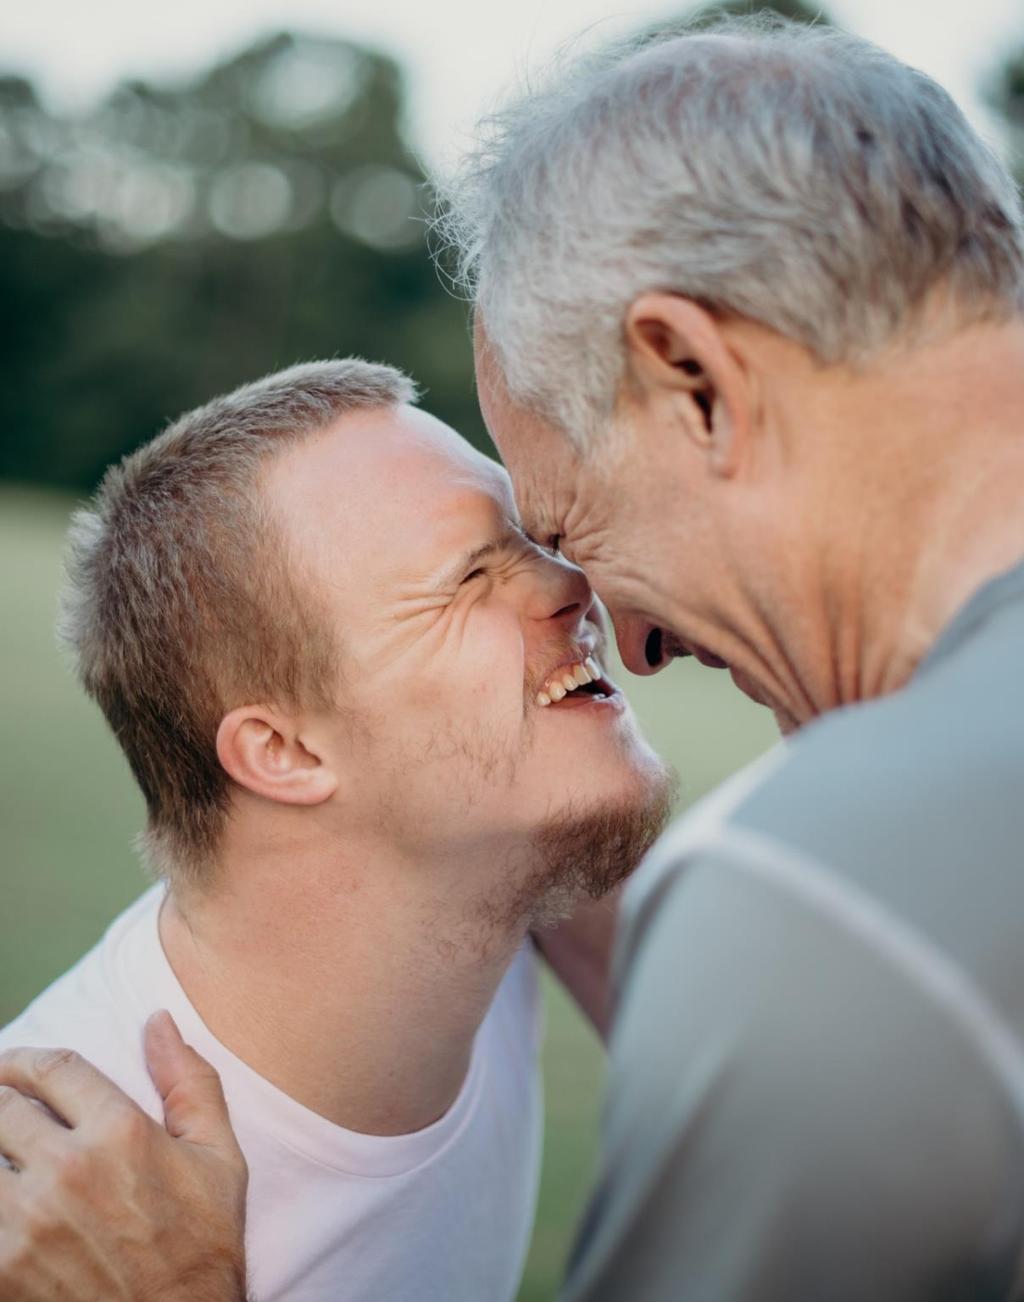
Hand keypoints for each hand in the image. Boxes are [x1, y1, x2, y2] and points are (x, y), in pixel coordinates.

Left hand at [0, 1011, 248, 1300]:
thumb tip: (160, 1021)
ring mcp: (27, 1223)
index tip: (16, 1067)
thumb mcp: (219, 1158)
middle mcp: (68, 1169)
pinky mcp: (2, 1270)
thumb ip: (189, 1081)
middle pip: (0, 1107)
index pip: (51, 1068)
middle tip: (5, 1110)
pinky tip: (10, 1207)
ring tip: (7, 1156)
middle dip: (2, 1103)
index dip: (25, 1060)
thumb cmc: (202, 1247)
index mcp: (120, 1132)